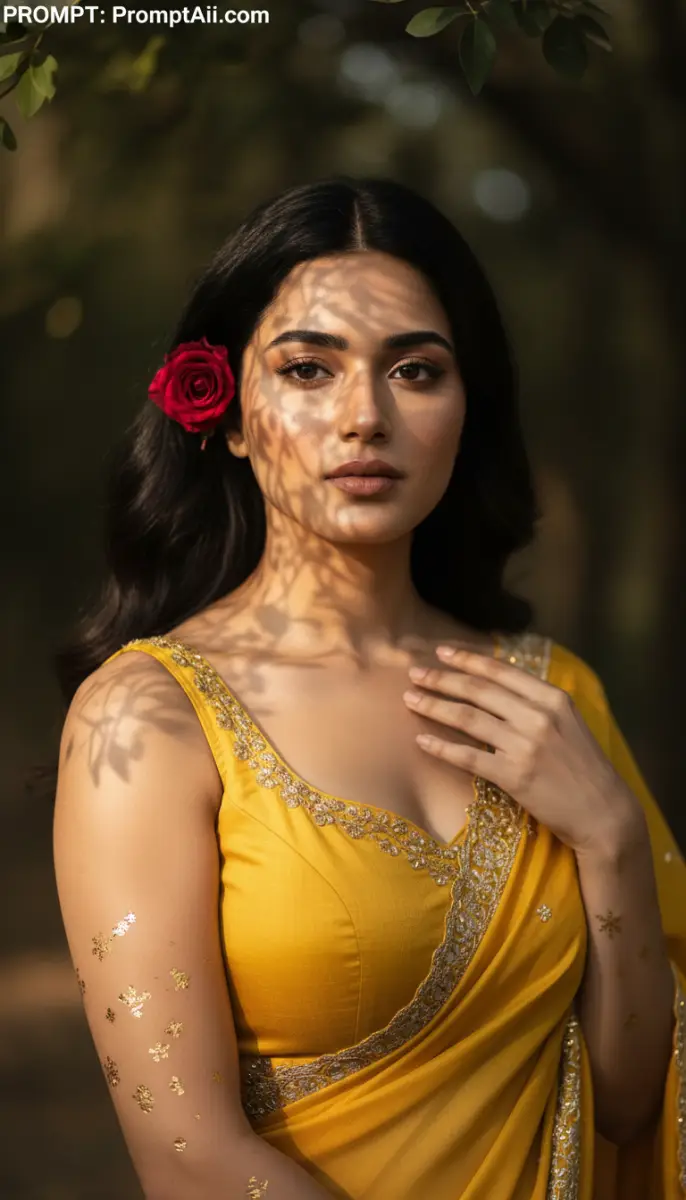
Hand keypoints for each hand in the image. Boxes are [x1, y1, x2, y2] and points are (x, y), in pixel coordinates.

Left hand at [403, 646, 644, 855]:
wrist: (603, 812)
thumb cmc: (584, 767)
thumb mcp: (569, 722)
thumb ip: (537, 702)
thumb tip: (498, 684)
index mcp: (553, 699)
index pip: (501, 671)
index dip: (467, 659)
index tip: (441, 652)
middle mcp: (538, 717)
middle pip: (478, 691)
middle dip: (442, 679)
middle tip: (415, 673)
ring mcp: (526, 746)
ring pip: (468, 718)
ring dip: (434, 706)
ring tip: (410, 700)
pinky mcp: (514, 776)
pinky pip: (468, 756)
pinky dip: (441, 747)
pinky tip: (421, 740)